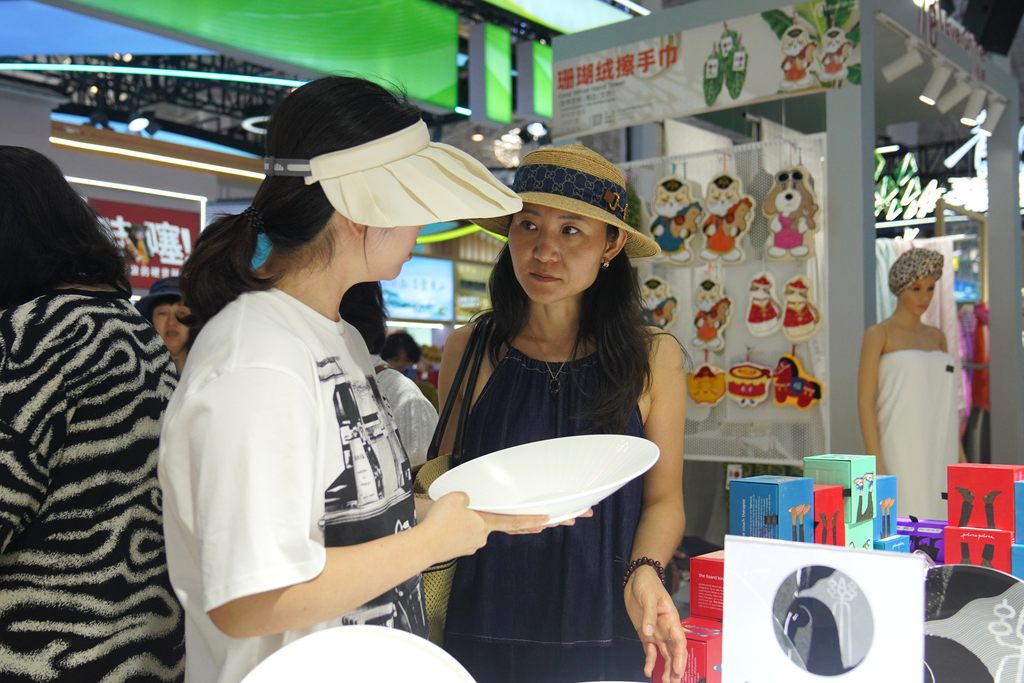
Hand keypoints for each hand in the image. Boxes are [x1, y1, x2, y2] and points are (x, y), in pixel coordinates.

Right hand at [422, 492, 548, 560]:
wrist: (423, 545)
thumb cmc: (440, 521)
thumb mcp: (456, 497)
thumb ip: (467, 498)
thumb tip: (467, 503)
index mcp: (486, 523)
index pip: (513, 521)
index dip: (531, 520)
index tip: (547, 521)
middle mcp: (481, 537)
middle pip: (491, 525)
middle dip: (497, 523)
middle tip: (514, 522)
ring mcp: (469, 545)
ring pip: (473, 530)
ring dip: (465, 524)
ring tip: (448, 518)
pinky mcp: (457, 550)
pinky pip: (461, 536)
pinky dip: (455, 530)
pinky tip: (444, 526)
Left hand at [624, 566, 685, 682]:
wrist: (637, 578)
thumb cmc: (648, 584)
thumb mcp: (649, 597)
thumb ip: (649, 615)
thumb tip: (649, 633)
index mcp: (671, 620)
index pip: (679, 642)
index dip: (680, 657)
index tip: (678, 670)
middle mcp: (666, 629)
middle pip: (674, 652)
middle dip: (675, 668)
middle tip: (674, 682)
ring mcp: (656, 632)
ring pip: (664, 655)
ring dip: (665, 668)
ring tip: (665, 682)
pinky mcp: (645, 634)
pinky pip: (649, 651)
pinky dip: (649, 661)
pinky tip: (648, 671)